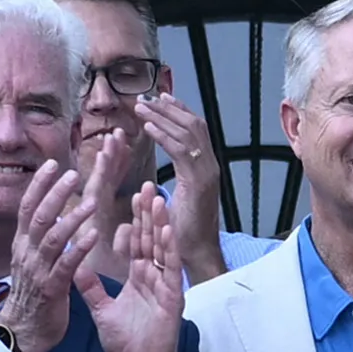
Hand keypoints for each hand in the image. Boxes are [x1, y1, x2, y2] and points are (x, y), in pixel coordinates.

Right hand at [0, 158, 103, 351]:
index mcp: (23, 245)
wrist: (24, 332)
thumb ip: (42, 240)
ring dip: (72, 218)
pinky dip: (79, 248)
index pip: (28, 208)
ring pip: (52, 237)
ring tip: (91, 202)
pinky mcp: (51, 289)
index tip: (52, 164)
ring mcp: (37, 270)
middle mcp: (27, 253)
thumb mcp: (33, 262)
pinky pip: (65, 265)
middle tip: (72, 173)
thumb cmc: (35, 296)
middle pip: (39, 216)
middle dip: (55, 193)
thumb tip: (53, 216)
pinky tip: (93, 235)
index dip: (39, 185)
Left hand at [77, 182, 184, 351]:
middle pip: (149, 238)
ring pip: (161, 248)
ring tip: (157, 197)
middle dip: (148, 211)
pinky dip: (167, 248)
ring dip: (160, 222)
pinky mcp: (172, 297)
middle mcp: (153, 277)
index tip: (131, 193)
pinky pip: (169, 268)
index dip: (134, 218)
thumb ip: (91, 287)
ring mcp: (164, 285)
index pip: (135, 241)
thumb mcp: (102, 310)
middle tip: (147, 183)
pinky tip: (166, 229)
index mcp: (137, 277)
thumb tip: (75, 266)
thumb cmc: (127, 343)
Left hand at [133, 93, 228, 282]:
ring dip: (163, 117)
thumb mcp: (176, 201)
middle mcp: (210, 167)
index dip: (179, 111)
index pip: (196, 130)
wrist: (196, 255)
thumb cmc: (182, 234)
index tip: (160, 98)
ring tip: (141, 107)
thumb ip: (170, 182)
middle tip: (147, 96)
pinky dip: (164, 136)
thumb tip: (153, 178)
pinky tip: (147, 126)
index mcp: (206, 169)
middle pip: (194, 125)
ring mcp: (207, 173)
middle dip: (170, 108)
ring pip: (188, 133)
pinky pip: (181, 151)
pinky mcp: (199, 183)